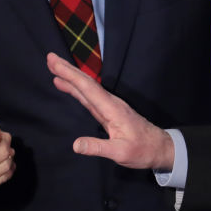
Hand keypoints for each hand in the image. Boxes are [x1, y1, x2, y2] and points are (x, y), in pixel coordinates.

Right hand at [48, 53, 173, 169]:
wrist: (159, 148)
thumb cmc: (142, 150)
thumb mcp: (120, 153)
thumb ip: (98, 148)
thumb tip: (75, 144)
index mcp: (111, 109)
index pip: (87, 88)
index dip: (70, 75)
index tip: (55, 64)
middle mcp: (110, 102)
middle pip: (86, 83)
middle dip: (68, 70)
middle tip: (50, 58)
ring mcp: (109, 106)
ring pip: (87, 88)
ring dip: (71, 77)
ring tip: (54, 67)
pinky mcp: (108, 111)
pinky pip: (89, 96)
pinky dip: (76, 88)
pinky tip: (67, 86)